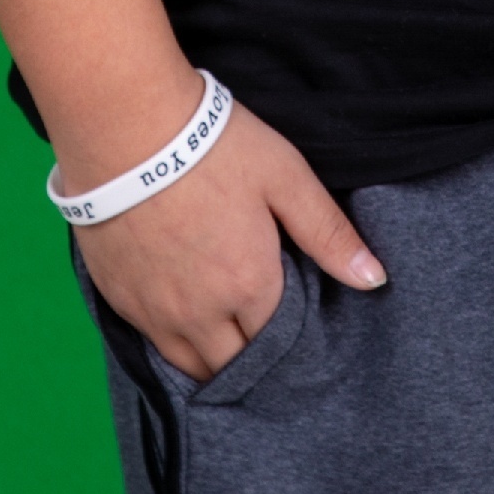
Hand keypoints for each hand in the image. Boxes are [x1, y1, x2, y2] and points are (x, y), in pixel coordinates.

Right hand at [75, 102, 384, 381]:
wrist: (124, 127)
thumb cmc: (212, 146)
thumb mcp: (284, 177)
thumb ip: (328, 233)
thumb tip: (375, 279)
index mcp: (249, 286)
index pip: (277, 342)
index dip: (288, 335)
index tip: (292, 321)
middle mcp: (201, 314)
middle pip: (234, 365)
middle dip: (252, 357)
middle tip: (261, 333)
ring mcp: (154, 312)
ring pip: (191, 366)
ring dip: (212, 360)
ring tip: (226, 338)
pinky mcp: (118, 300)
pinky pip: (153, 346)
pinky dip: (173, 342)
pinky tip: (182, 320)